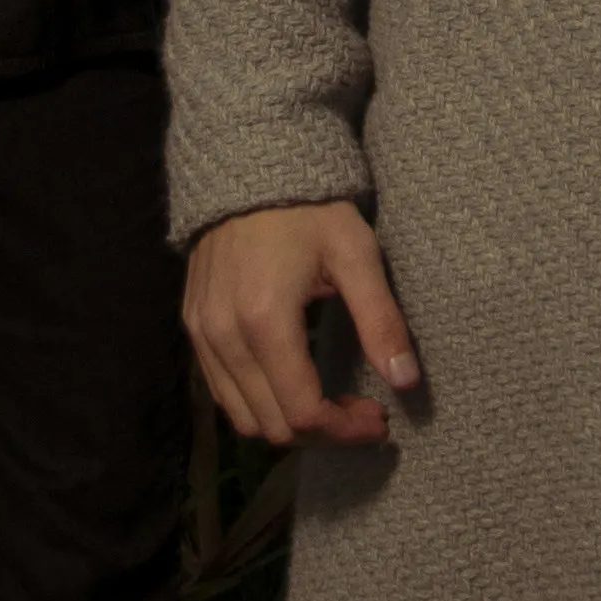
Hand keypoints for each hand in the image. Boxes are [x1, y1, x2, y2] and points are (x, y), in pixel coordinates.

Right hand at [183, 201, 423, 448]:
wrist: (248, 167)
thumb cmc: (310, 209)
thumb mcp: (356, 256)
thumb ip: (380, 320)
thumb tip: (407, 381)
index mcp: (265, 321)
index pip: (303, 411)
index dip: (347, 430)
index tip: (381, 420)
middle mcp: (224, 337)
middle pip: (272, 426)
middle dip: (324, 433)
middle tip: (365, 414)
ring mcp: (202, 335)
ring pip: (243, 418)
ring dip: (291, 425)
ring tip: (334, 406)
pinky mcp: (194, 328)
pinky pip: (222, 393)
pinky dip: (261, 405)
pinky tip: (297, 386)